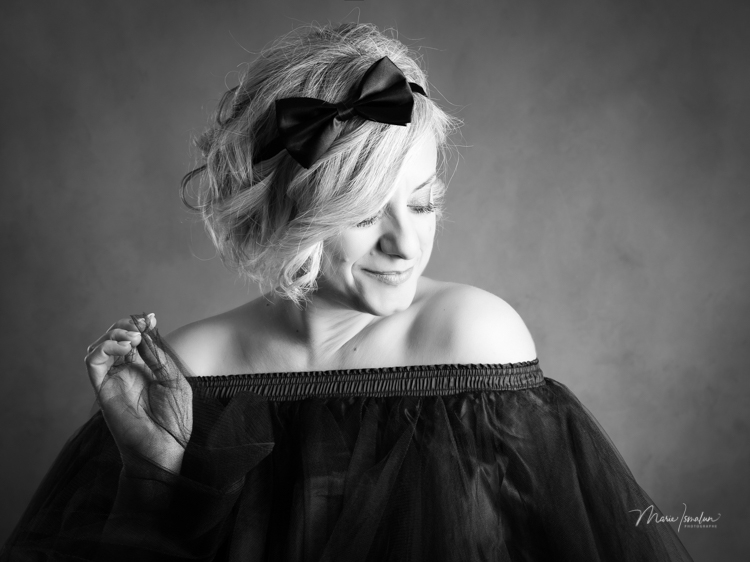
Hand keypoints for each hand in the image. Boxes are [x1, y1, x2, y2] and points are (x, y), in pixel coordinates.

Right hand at [84, 314, 192, 473]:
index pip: (134, 338)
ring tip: (133, 337)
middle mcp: (125, 371)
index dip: (139, 324)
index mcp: (143, 367)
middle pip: (114, 338)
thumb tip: (146, 331)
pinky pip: (93, 363)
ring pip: (99, 346)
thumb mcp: (173, 379)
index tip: (152, 317)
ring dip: (114, 334)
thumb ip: (158, 356)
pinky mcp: (102, 390)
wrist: (165, 447)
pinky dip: (104, 348)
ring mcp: (112, 380)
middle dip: (126, 325)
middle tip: (141, 325)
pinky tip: (123, 347)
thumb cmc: (174, 419)